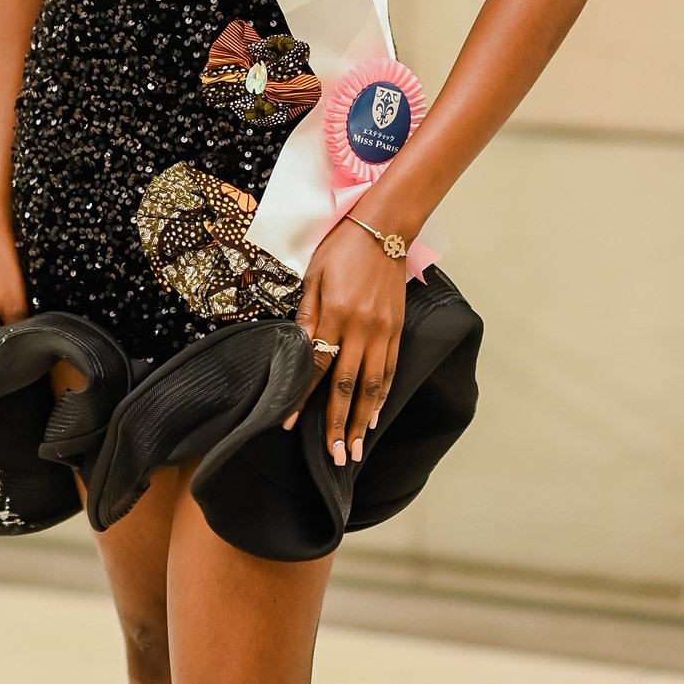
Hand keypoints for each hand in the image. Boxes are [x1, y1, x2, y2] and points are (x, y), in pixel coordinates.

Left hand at [286, 218, 405, 466]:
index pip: (314, 366)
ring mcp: (382, 331)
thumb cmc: (342, 248)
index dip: (300, 397)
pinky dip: (382, 396)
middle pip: (346, 385)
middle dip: (337, 424)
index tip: (287, 423)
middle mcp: (360, 328)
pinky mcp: (396, 330)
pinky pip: (389, 370)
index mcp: (334, 314)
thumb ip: (306, 314)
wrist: (384, 229)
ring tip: (354, 448)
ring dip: (361, 420)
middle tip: (334, 455)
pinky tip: (374, 416)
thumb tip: (296, 348)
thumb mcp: (313, 275)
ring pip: (372, 385)